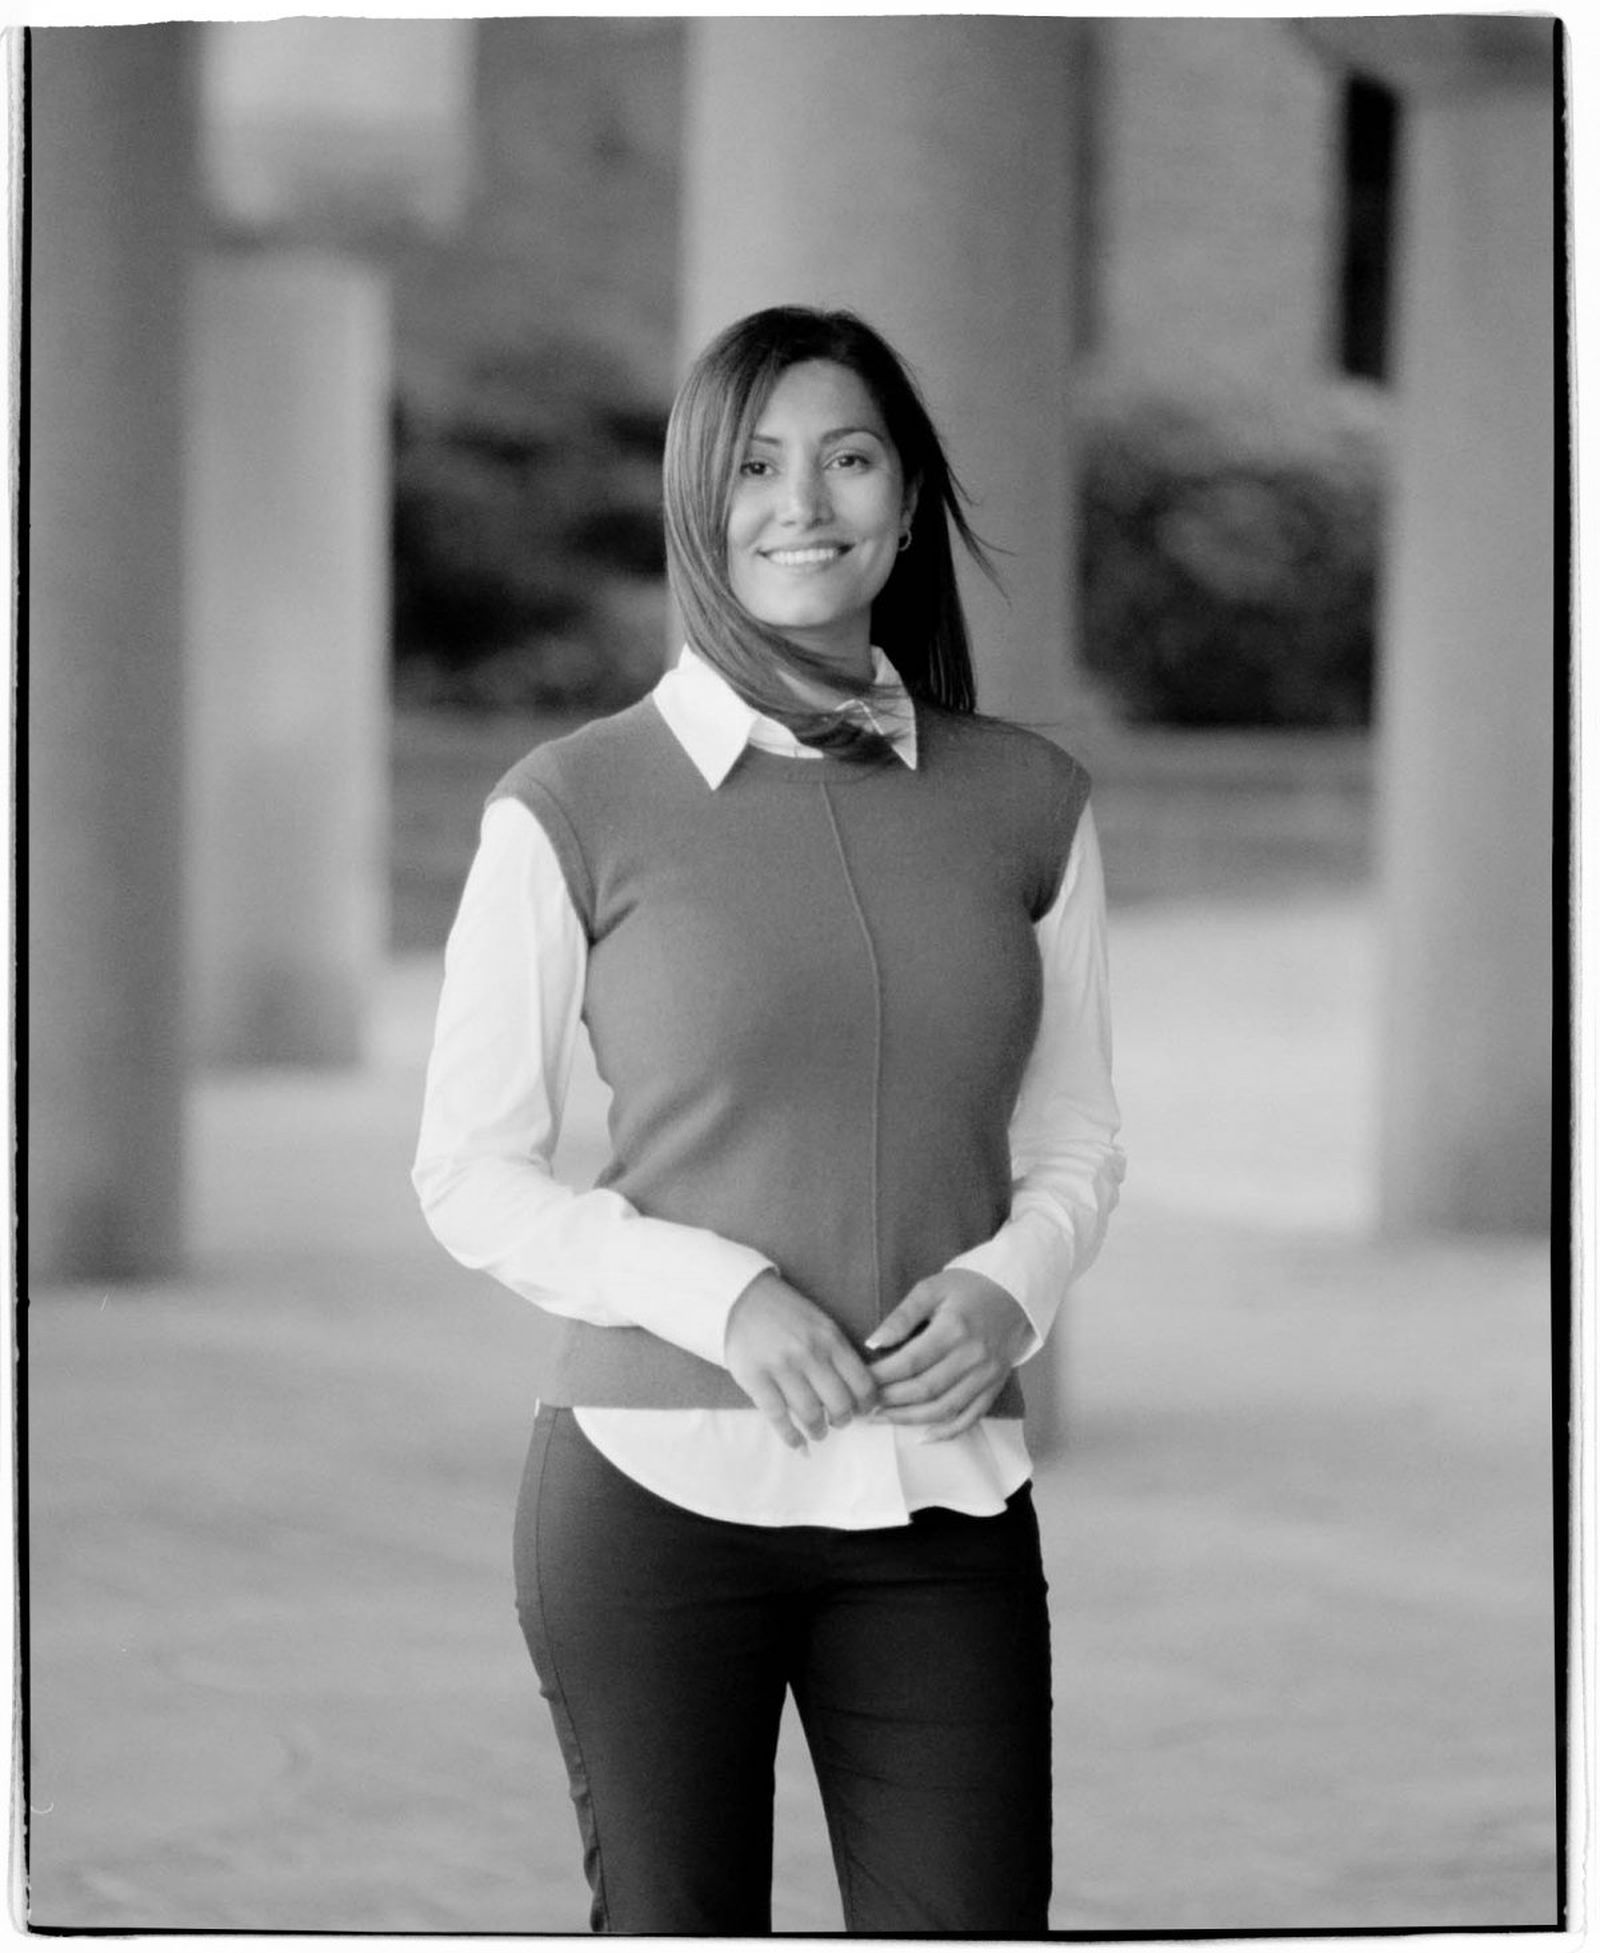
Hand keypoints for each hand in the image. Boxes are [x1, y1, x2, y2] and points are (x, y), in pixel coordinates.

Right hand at [724, 1272, 879, 1452]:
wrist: (740, 1298)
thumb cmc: (785, 1314)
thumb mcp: (820, 1323)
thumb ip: (838, 1352)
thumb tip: (858, 1392)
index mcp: (830, 1338)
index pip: (862, 1382)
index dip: (866, 1404)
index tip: (863, 1411)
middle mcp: (810, 1353)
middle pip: (839, 1404)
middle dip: (843, 1420)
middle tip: (839, 1422)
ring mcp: (781, 1367)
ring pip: (811, 1414)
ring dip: (818, 1431)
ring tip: (818, 1431)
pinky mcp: (755, 1378)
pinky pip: (778, 1417)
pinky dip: (791, 1437)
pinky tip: (797, 1443)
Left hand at [866, 1271, 1031, 1442]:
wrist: (1013, 1292)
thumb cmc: (967, 1287)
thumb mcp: (931, 1289)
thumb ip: (901, 1316)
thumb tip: (872, 1343)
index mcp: (954, 1329)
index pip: (910, 1362)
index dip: (882, 1376)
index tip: (860, 1381)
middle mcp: (972, 1357)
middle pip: (925, 1389)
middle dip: (890, 1400)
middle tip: (864, 1403)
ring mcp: (986, 1375)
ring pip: (944, 1408)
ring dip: (910, 1419)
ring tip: (882, 1419)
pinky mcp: (995, 1386)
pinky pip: (971, 1417)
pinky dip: (947, 1432)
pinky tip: (922, 1435)